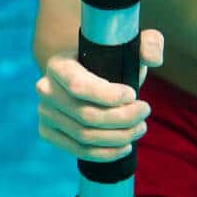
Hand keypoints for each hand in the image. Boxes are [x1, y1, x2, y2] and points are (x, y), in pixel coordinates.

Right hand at [36, 30, 163, 160]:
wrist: (83, 75)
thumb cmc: (108, 60)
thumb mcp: (129, 46)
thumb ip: (148, 43)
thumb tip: (153, 58)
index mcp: (58, 65)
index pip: (78, 86)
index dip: (109, 95)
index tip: (133, 94)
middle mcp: (45, 89)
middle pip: (85, 114)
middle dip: (122, 117)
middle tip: (144, 111)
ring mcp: (44, 113)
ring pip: (84, 135)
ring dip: (118, 136)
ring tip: (140, 128)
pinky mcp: (48, 132)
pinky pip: (78, 150)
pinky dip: (105, 153)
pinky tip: (125, 146)